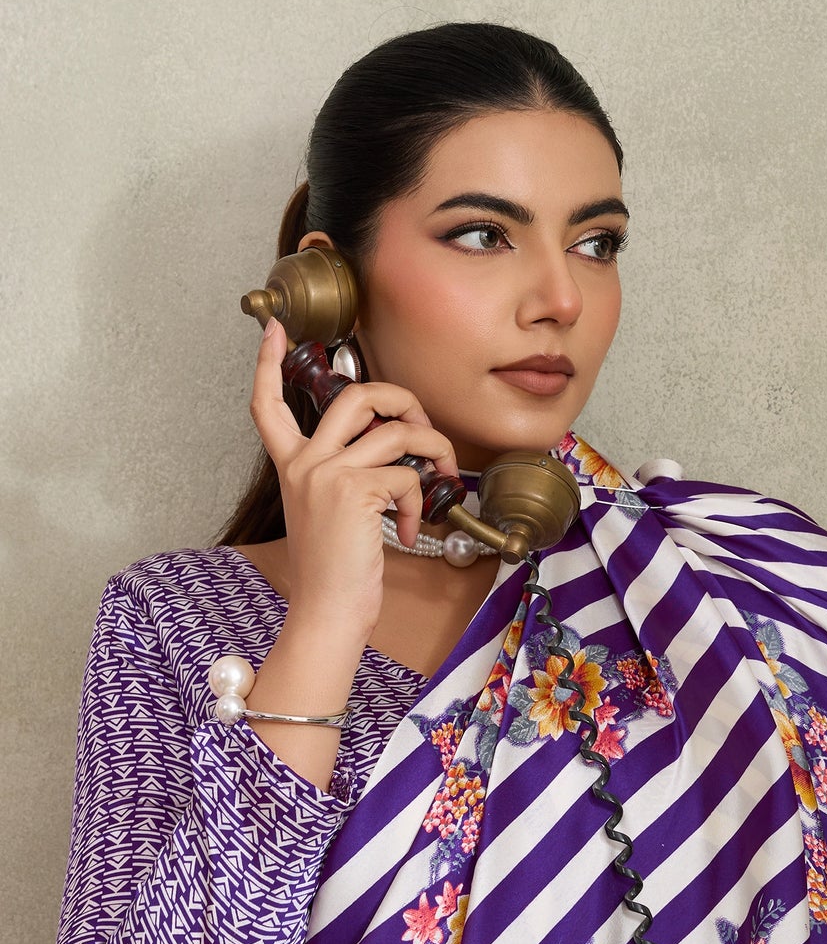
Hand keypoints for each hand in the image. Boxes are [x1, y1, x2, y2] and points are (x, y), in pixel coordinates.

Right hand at [249, 317, 459, 636]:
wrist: (328, 612)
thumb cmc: (335, 574)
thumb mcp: (329, 515)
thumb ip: (347, 477)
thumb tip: (396, 453)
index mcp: (292, 466)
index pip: (267, 403)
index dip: (267, 361)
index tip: (276, 331)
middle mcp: (305, 462)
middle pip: (355, 395)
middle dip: (403, 399)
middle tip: (424, 427)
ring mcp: (328, 473)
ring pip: (396, 430)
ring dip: (434, 451)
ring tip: (441, 480)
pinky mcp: (356, 490)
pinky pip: (408, 475)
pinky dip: (422, 502)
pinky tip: (411, 530)